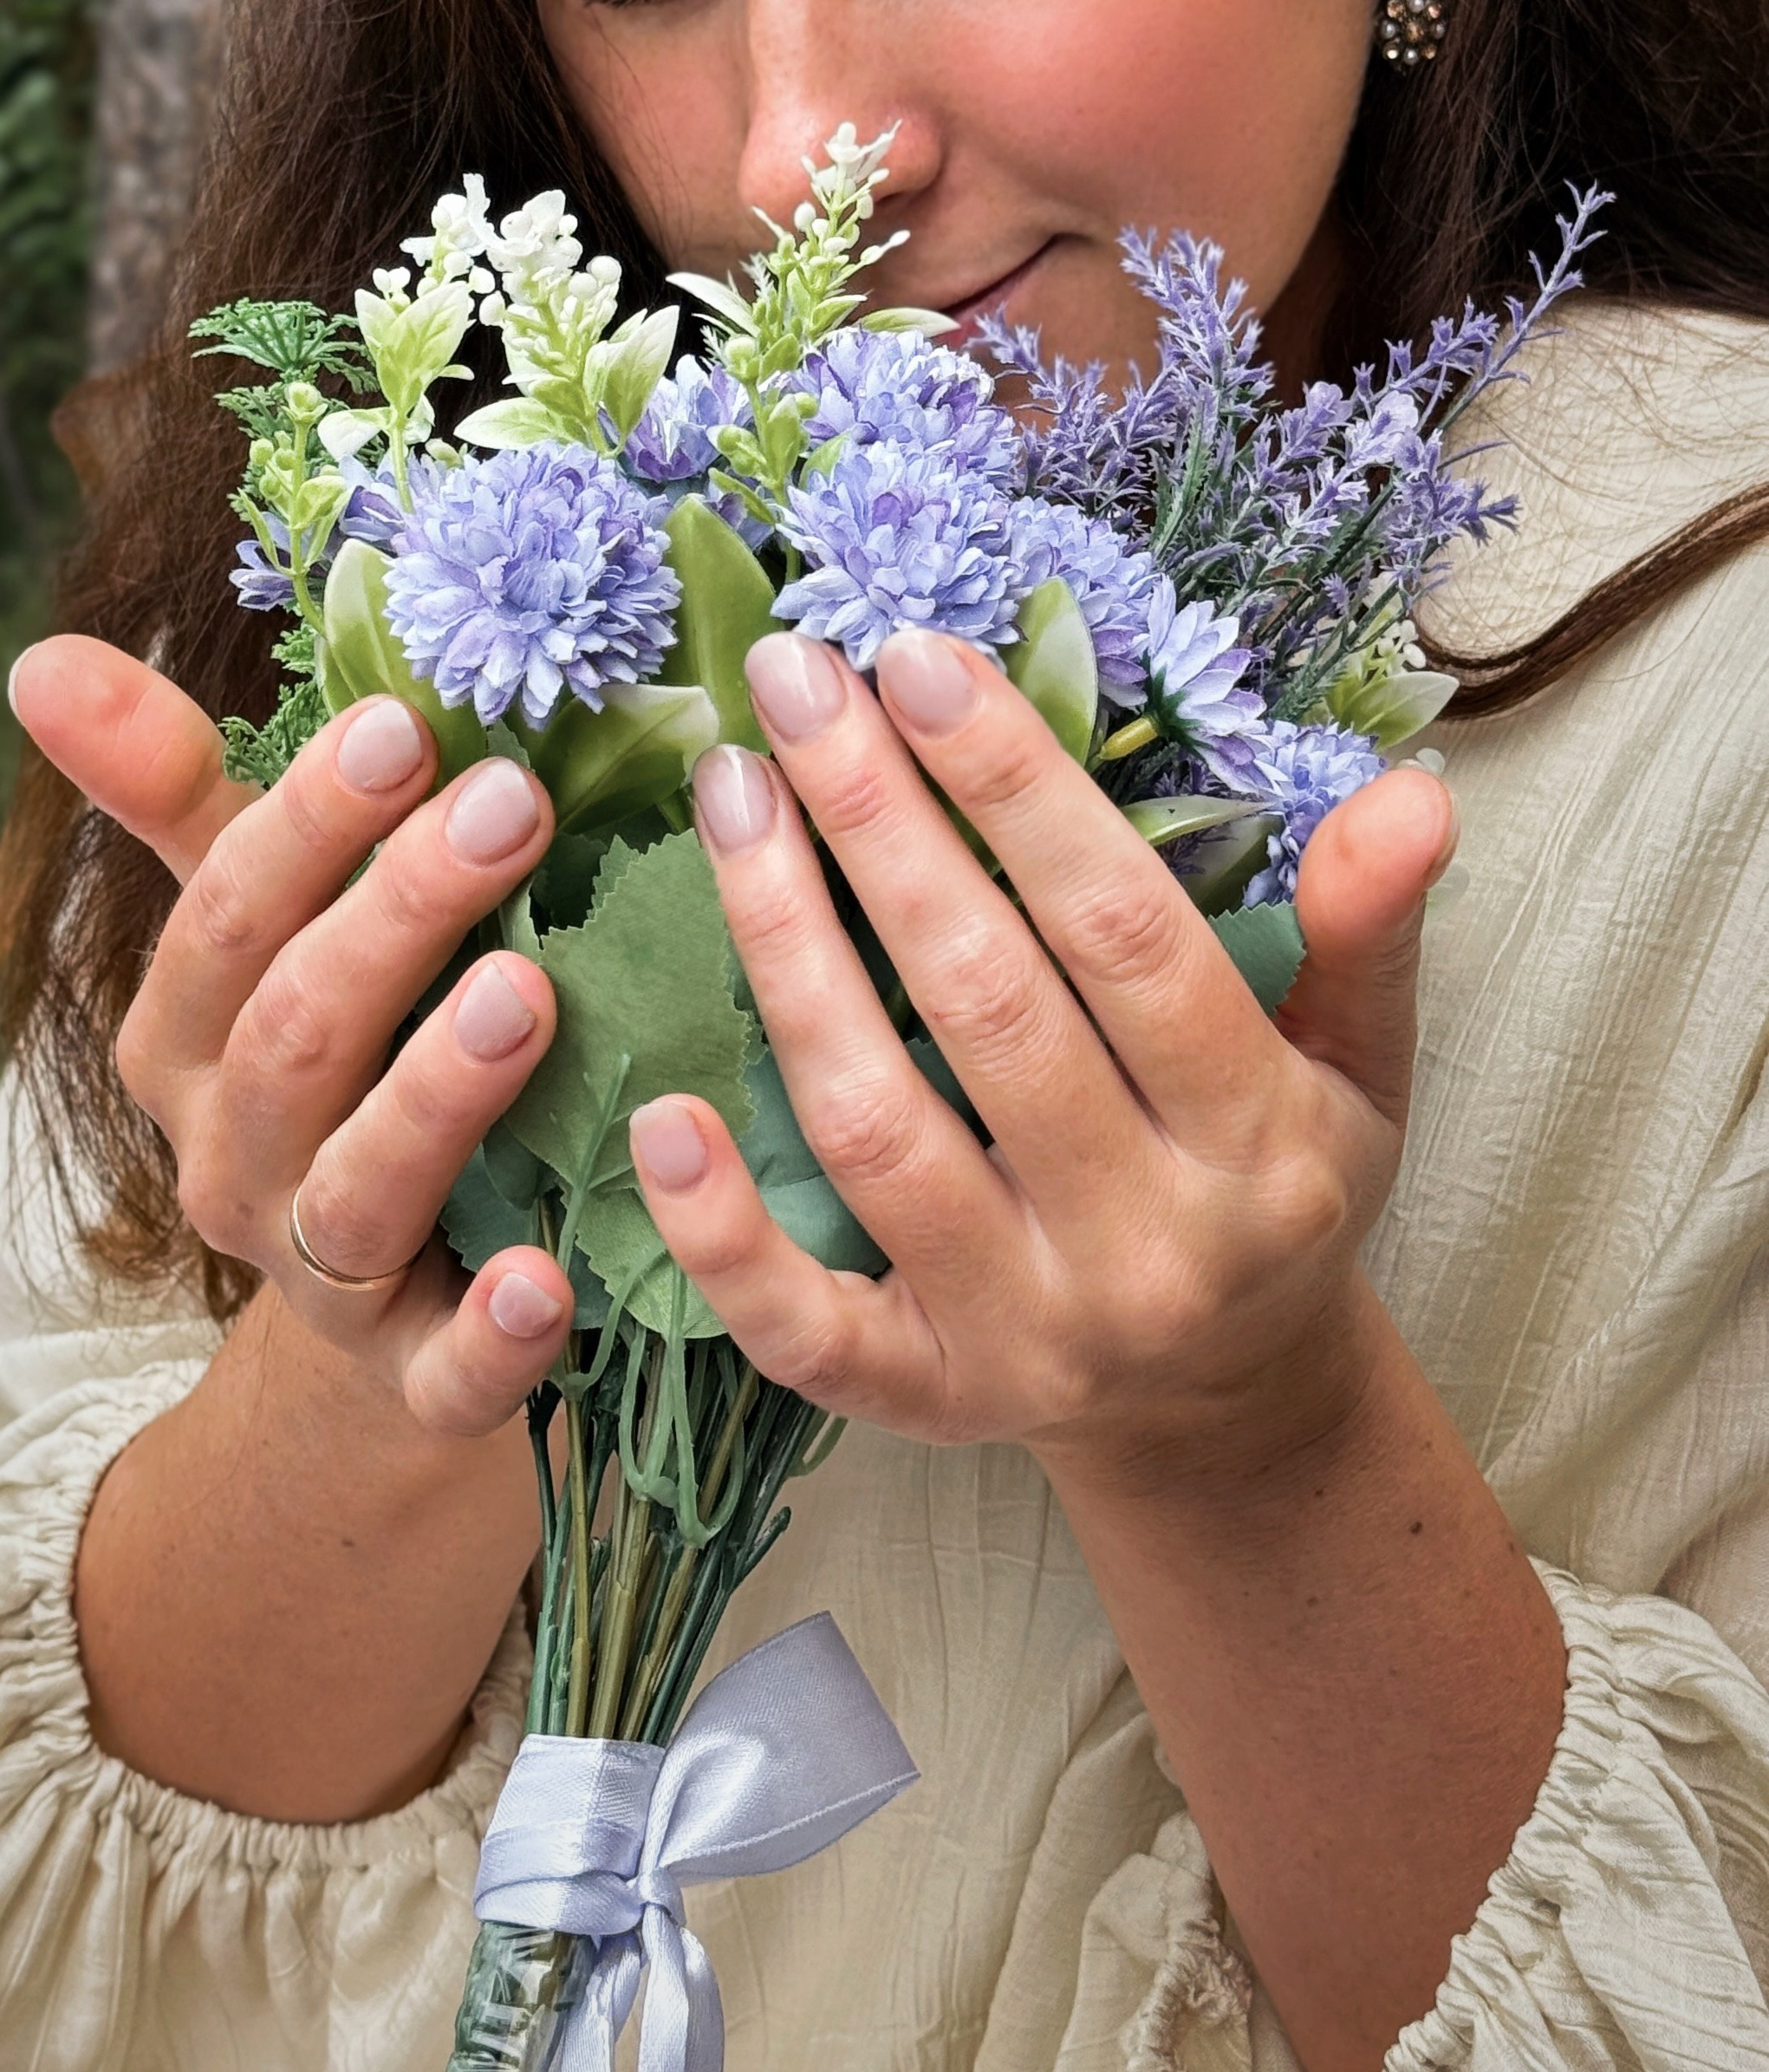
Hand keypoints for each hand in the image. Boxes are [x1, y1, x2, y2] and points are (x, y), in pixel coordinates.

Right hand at [10, 638, 577, 1431]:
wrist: (380, 1292)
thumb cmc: (331, 1045)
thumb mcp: (253, 916)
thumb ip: (170, 790)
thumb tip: (42, 653)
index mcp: (185, 1043)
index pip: (226, 920)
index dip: (308, 823)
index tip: (405, 725)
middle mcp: (233, 1160)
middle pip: (298, 1037)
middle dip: (397, 915)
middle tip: (513, 803)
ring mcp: (321, 1276)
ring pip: (360, 1186)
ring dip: (439, 1092)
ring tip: (529, 993)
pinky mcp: (418, 1376)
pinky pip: (444, 1371)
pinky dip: (491, 1334)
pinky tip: (548, 1278)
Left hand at [628, 625, 1455, 1484]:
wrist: (1229, 1414)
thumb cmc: (1279, 1186)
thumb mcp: (1359, 1064)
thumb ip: (1365, 927)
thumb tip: (1408, 793)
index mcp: (1259, 1143)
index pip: (1122, 934)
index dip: (1017, 788)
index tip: (920, 657)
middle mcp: (1143, 1244)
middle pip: (984, 1003)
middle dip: (878, 820)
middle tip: (797, 678)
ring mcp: (1021, 1332)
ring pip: (875, 1126)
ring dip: (783, 947)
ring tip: (730, 794)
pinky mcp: (917, 1402)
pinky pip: (803, 1328)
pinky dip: (722, 1232)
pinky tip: (663, 1111)